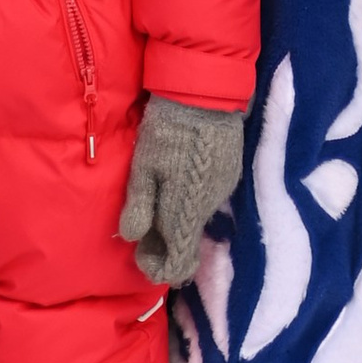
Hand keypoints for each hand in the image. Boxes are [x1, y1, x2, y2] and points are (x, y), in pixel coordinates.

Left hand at [119, 95, 247, 283]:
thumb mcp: (143, 168)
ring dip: (179, 215)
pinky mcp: (230, 172)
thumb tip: (131, 238)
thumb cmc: (167, 132)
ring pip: (197, 217)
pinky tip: (180, 173)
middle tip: (144, 220)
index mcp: (184, 215)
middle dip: (165, 240)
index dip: (159, 267)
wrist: (205, 95)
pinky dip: (192, 196)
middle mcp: (208, 209)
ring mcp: (222, 190)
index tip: (142, 253)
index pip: (179, 265)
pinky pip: (208, 197)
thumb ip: (139, 206)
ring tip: (160, 192)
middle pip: (187, 240)